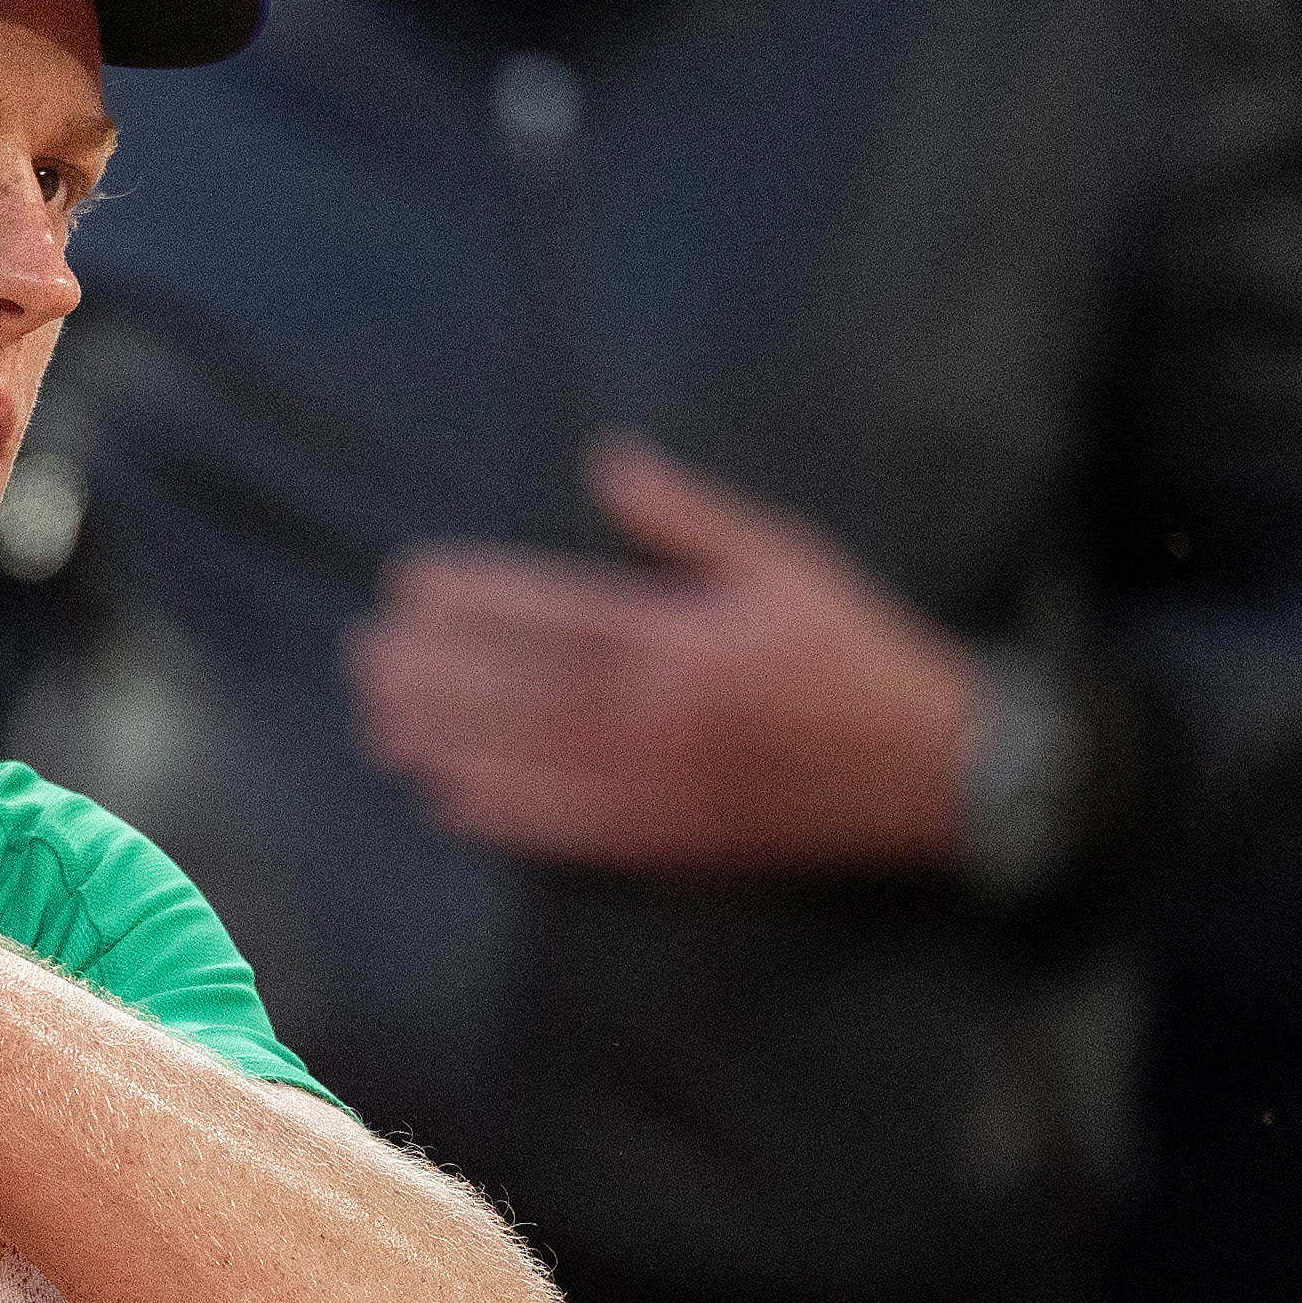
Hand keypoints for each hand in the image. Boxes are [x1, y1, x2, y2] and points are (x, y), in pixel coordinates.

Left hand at [351, 433, 980, 874]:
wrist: (937, 768)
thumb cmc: (855, 653)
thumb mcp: (785, 560)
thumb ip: (686, 517)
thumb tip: (606, 460)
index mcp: (684, 638)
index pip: (548, 613)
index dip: (468, 599)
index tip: (406, 584)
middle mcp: (659, 715)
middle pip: (515, 689)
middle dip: (431, 670)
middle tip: (364, 652)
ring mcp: (658, 786)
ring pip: (522, 760)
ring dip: (441, 739)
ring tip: (376, 717)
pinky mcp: (667, 843)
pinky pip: (562, 831)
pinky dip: (497, 814)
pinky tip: (441, 796)